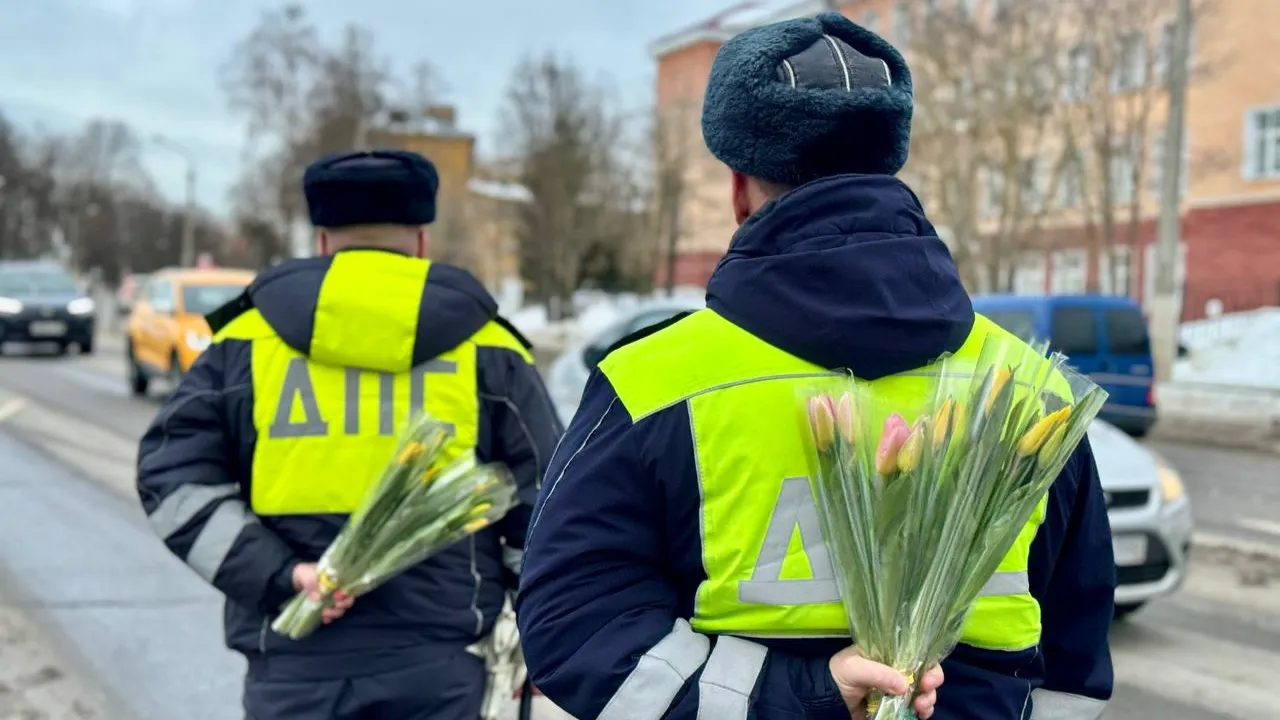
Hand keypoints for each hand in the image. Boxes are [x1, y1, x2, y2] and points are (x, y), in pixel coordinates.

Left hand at [291, 562, 353, 624]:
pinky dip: (329, 618)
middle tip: (335, 605)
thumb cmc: (300, 573)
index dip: (348, 592)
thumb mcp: (303, 572)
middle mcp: (335, 589)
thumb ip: (310, 580)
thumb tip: (319, 597)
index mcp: (334, 578)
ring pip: (340, 608)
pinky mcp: (324, 608)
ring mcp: (330, 600)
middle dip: (344, 604)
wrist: (289, 582)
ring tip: (325, 613)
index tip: (339, 596)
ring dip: (336, 612)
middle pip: (347, 598)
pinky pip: (331, 615)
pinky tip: (324, 619)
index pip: (348, 585)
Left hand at [829, 646, 943, 718]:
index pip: (916, 655)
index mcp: (888, 655)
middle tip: (926, 694)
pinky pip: (913, 710)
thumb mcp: (854, 667)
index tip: (928, 678)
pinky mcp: (894, 708)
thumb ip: (878, 673)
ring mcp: (896, 691)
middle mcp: (897, 671)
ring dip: (928, 701)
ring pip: (923, 694)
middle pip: (925, 675)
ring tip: (921, 709)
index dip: (928, 665)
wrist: (824, 700)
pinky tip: (919, 715)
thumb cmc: (837, 675)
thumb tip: (905, 685)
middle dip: (931, 685)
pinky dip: (921, 713)